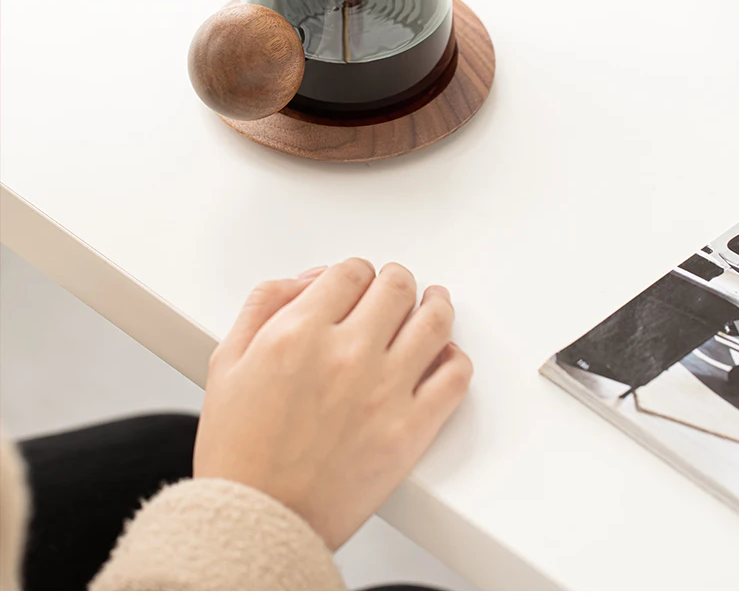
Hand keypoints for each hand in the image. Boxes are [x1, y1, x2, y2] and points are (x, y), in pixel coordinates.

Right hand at [194, 259, 471, 549]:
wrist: (258, 522)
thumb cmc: (239, 452)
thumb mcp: (228, 360)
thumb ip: (266, 304)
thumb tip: (310, 280)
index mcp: (300, 332)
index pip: (351, 272)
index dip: (356, 272)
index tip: (358, 281)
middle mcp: (347, 354)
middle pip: (396, 287)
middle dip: (395, 281)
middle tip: (395, 287)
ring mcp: (384, 391)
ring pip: (434, 322)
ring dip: (436, 304)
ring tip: (434, 303)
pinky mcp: (410, 431)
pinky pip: (454, 378)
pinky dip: (455, 358)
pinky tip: (445, 356)